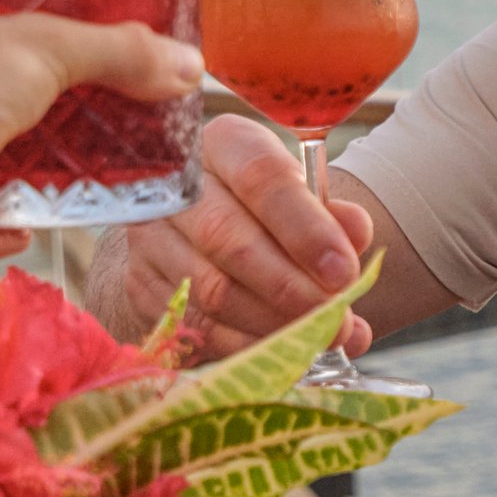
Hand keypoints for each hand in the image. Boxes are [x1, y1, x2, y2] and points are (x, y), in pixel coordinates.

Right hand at [84, 115, 379, 358]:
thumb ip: (334, 216)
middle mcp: (177, 184)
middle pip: (229, 238)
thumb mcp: (306, 199)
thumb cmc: (267, 211)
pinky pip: (195, 324)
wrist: (204, 230)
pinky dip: (246, 345)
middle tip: (337, 320)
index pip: (262, 177)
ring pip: (211, 289)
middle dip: (291, 288)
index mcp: (226, 144)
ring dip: (273, 324)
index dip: (305, 228)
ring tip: (321, 338)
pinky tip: (283, 352)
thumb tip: (354, 233)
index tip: (343, 272)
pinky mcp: (141, 284)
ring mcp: (150, 236)